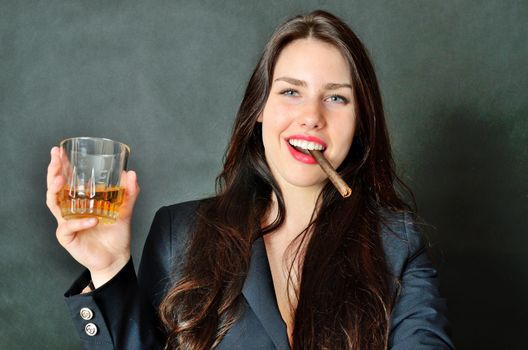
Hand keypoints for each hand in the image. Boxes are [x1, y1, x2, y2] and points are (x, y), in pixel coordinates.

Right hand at [46, 147, 139, 287]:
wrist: (116, 257)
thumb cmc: (116, 233)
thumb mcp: (125, 210)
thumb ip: (129, 193)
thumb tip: (131, 173)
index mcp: (80, 201)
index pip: (66, 180)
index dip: (61, 166)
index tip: (59, 150)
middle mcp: (69, 210)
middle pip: (54, 188)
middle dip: (53, 171)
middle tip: (56, 158)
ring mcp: (66, 223)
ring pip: (53, 204)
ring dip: (56, 190)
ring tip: (61, 179)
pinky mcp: (67, 238)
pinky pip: (68, 227)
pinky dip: (80, 222)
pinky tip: (92, 220)